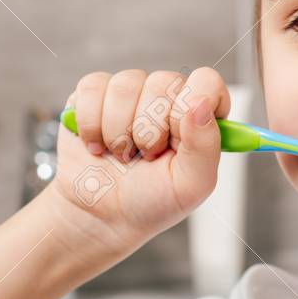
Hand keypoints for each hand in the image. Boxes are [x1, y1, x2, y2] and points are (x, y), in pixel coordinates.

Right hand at [52, 67, 230, 248]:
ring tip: (121, 154)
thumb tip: (200, 103)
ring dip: (118, 130)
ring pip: (125, 84)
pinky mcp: (93, 94)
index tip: (177, 137)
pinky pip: (92, 87)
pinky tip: (97, 146)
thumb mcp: (190, 185)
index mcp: (197, 115)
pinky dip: (91, 124)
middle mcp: (166, 97)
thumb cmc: (151, 201)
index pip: (206, 81)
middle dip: (150, 129)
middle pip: (163, 81)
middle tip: (146, 156)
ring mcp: (130, 93)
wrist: (101, 217)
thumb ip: (206, 144)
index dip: (190, 106)